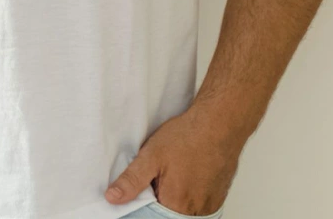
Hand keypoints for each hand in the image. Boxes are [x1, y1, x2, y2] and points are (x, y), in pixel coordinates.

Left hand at [104, 107, 241, 216]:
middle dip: (161, 199)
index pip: (153, 216)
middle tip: (162, 176)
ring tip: (175, 174)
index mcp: (175, 204)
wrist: (219, 123)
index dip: (147, 203)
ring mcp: (209, 206)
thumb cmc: (188, 136)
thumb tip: (112, 197)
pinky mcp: (218, 198)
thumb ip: (132, 179)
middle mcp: (195, 210)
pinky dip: (191, 195)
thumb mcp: (151, 154)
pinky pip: (200, 206)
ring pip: (185, 211)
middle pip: (170, 214)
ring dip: (177, 198)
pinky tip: (188, 176)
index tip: (147, 188)